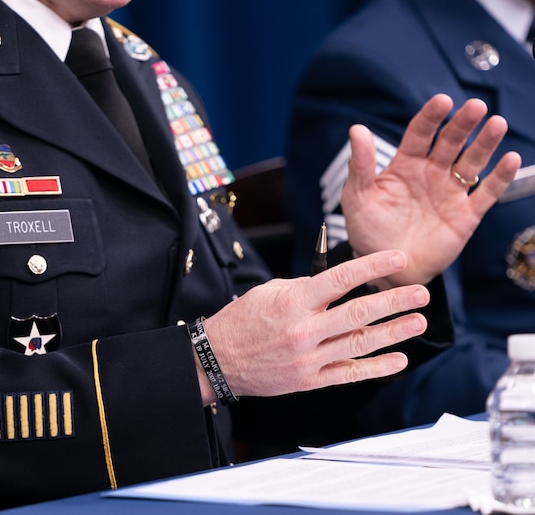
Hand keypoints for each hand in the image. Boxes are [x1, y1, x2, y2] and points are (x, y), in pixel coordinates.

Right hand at [197, 250, 428, 403]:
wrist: (217, 360)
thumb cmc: (242, 321)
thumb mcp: (268, 292)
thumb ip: (304, 288)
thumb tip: (337, 284)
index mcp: (293, 302)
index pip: (341, 278)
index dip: (374, 266)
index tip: (398, 258)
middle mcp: (303, 330)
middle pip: (359, 313)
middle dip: (395, 301)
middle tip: (421, 292)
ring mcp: (308, 358)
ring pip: (360, 344)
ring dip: (394, 333)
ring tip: (419, 321)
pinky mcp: (309, 380)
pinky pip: (349, 374)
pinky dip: (376, 367)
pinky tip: (399, 359)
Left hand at [341, 94, 520, 287]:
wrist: (384, 267)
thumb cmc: (367, 230)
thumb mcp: (357, 197)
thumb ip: (360, 164)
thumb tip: (357, 129)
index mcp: (405, 165)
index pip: (420, 134)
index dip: (431, 117)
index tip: (442, 101)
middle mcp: (431, 173)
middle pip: (451, 142)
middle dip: (463, 124)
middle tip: (475, 106)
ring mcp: (450, 192)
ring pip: (472, 162)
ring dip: (485, 144)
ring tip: (497, 124)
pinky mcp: (466, 215)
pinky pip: (486, 193)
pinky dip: (500, 177)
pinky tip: (510, 159)